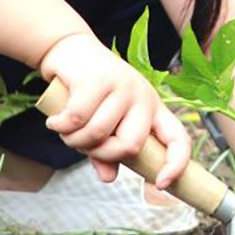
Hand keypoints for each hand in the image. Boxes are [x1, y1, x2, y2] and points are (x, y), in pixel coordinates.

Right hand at [38, 33, 188, 188]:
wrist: (70, 52)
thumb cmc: (89, 93)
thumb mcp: (103, 124)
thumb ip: (107, 152)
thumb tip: (109, 178)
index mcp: (152, 110)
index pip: (178, 139)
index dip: (176, 164)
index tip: (161, 183)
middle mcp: (144, 97)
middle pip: (131, 145)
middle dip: (102, 154)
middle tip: (83, 145)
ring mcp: (123, 85)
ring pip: (99, 133)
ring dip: (74, 140)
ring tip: (65, 129)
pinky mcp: (99, 78)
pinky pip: (77, 118)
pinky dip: (61, 126)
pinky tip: (55, 121)